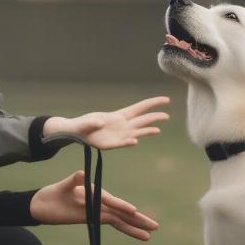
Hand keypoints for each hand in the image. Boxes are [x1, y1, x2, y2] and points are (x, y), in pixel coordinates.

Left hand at [30, 171, 158, 240]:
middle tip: (155, 226)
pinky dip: (126, 229)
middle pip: (123, 212)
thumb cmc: (52, 193)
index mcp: (95, 192)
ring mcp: (99, 211)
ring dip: (135, 227)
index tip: (133, 211)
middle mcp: (100, 202)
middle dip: (138, 219)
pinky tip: (137, 235)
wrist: (43, 204)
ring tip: (151, 234)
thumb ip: (73, 180)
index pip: (111, 201)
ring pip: (121, 220)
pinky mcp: (95, 218)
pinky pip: (114, 224)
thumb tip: (81, 174)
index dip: (122, 207)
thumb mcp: (63, 186)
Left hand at [42, 96, 169, 149]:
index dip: (153, 103)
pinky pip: (123, 143)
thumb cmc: (83, 125)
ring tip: (157, 130)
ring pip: (136, 132)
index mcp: (119, 115)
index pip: (140, 107)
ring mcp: (119, 135)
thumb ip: (91, 123)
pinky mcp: (113, 145)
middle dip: (154, 117)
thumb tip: (99, 123)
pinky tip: (135, 142)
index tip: (166, 100)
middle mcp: (122, 125)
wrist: (77, 134)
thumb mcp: (85, 123)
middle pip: (142, 120)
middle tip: (167, 116)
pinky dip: (128, 142)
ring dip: (146, 131)